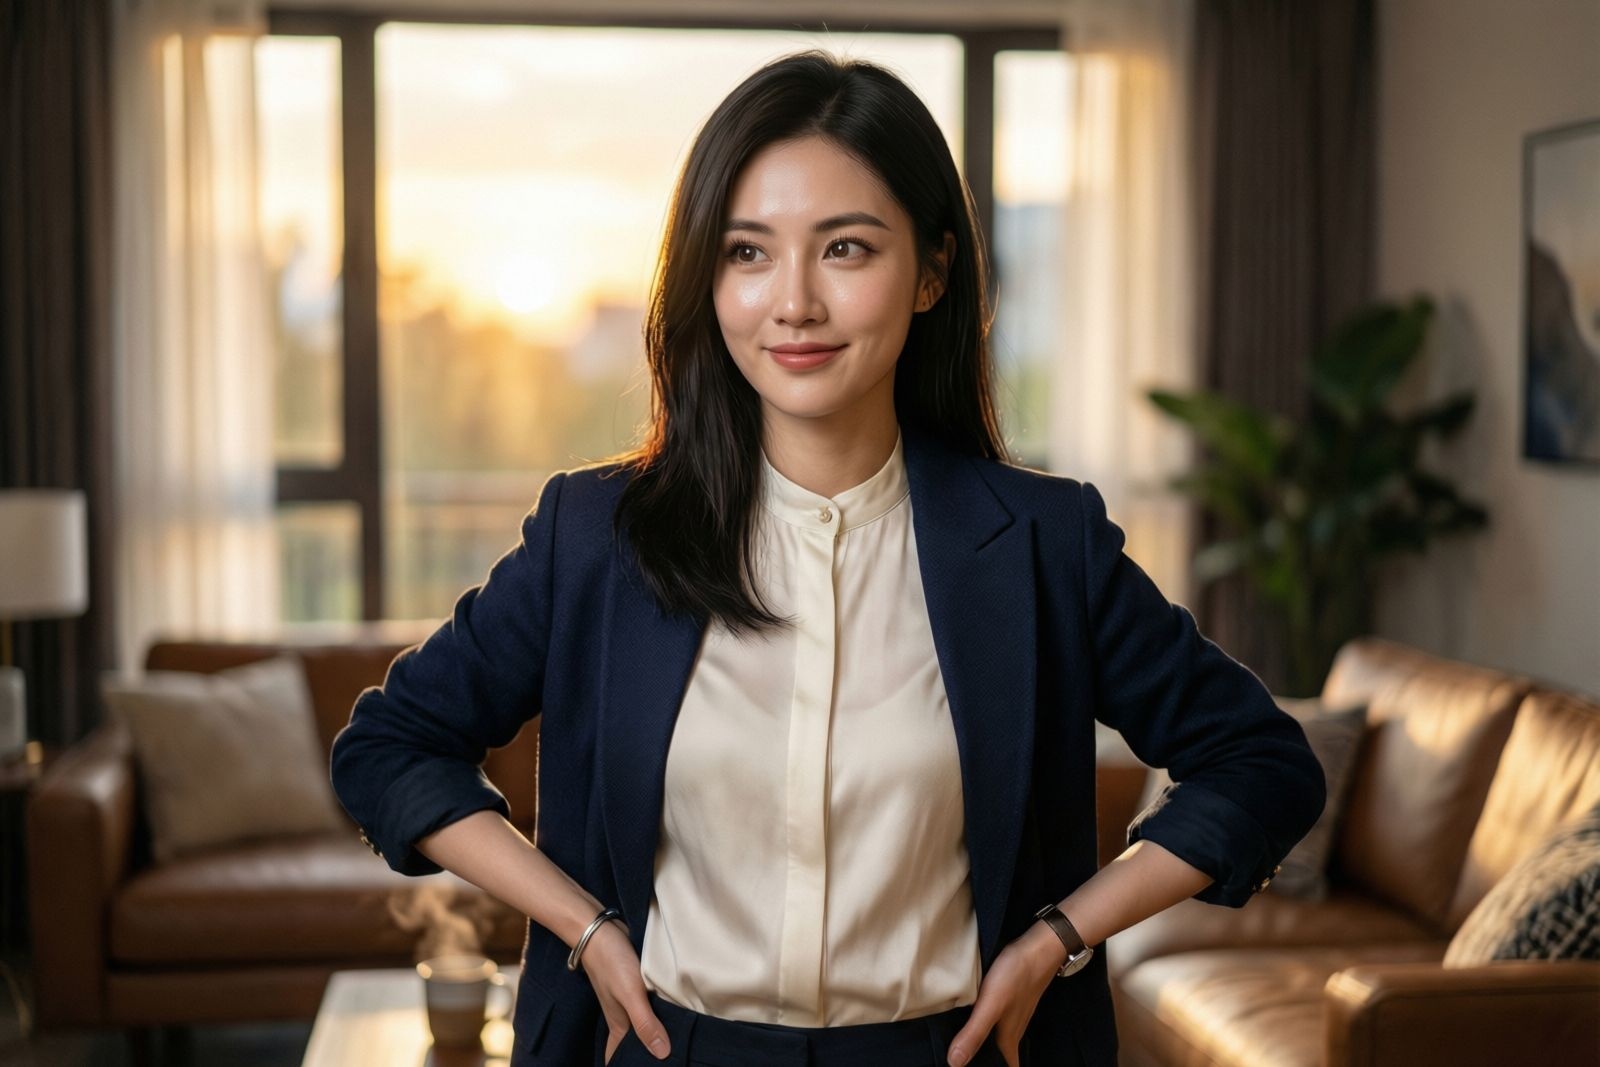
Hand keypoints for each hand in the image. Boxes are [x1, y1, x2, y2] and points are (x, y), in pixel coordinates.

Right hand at [577, 919, 671, 1063]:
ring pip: (642, 1024)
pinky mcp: (635, 984)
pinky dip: (657, 1011)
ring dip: (654, 1031)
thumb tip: (662, 1054)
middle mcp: (623, 1016)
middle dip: (645, 1053)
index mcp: (619, 1025)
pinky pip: (647, 1005)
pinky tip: (672, 1009)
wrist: (599, 930)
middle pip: (633, 1043)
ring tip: (676, 1040)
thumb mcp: (630, 994)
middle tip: (670, 1058)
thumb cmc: (611, 962)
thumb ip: (645, 1023)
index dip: (626, 1066)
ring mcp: (628, 1000)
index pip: (618, 1057)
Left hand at [945, 923, 1064, 1066]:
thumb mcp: (991, 1005)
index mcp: (1008, 1039)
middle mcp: (1012, 1031)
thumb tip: (954, 1063)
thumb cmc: (1016, 976)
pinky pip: (996, 1022)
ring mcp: (1013, 1015)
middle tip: (962, 1060)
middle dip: (985, 1061)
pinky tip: (971, 1018)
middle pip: (1001, 1057)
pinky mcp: (1009, 1001)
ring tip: (962, 1044)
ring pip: (998, 1040)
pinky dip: (985, 1027)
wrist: (1039, 947)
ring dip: (984, 1046)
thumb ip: (974, 1033)